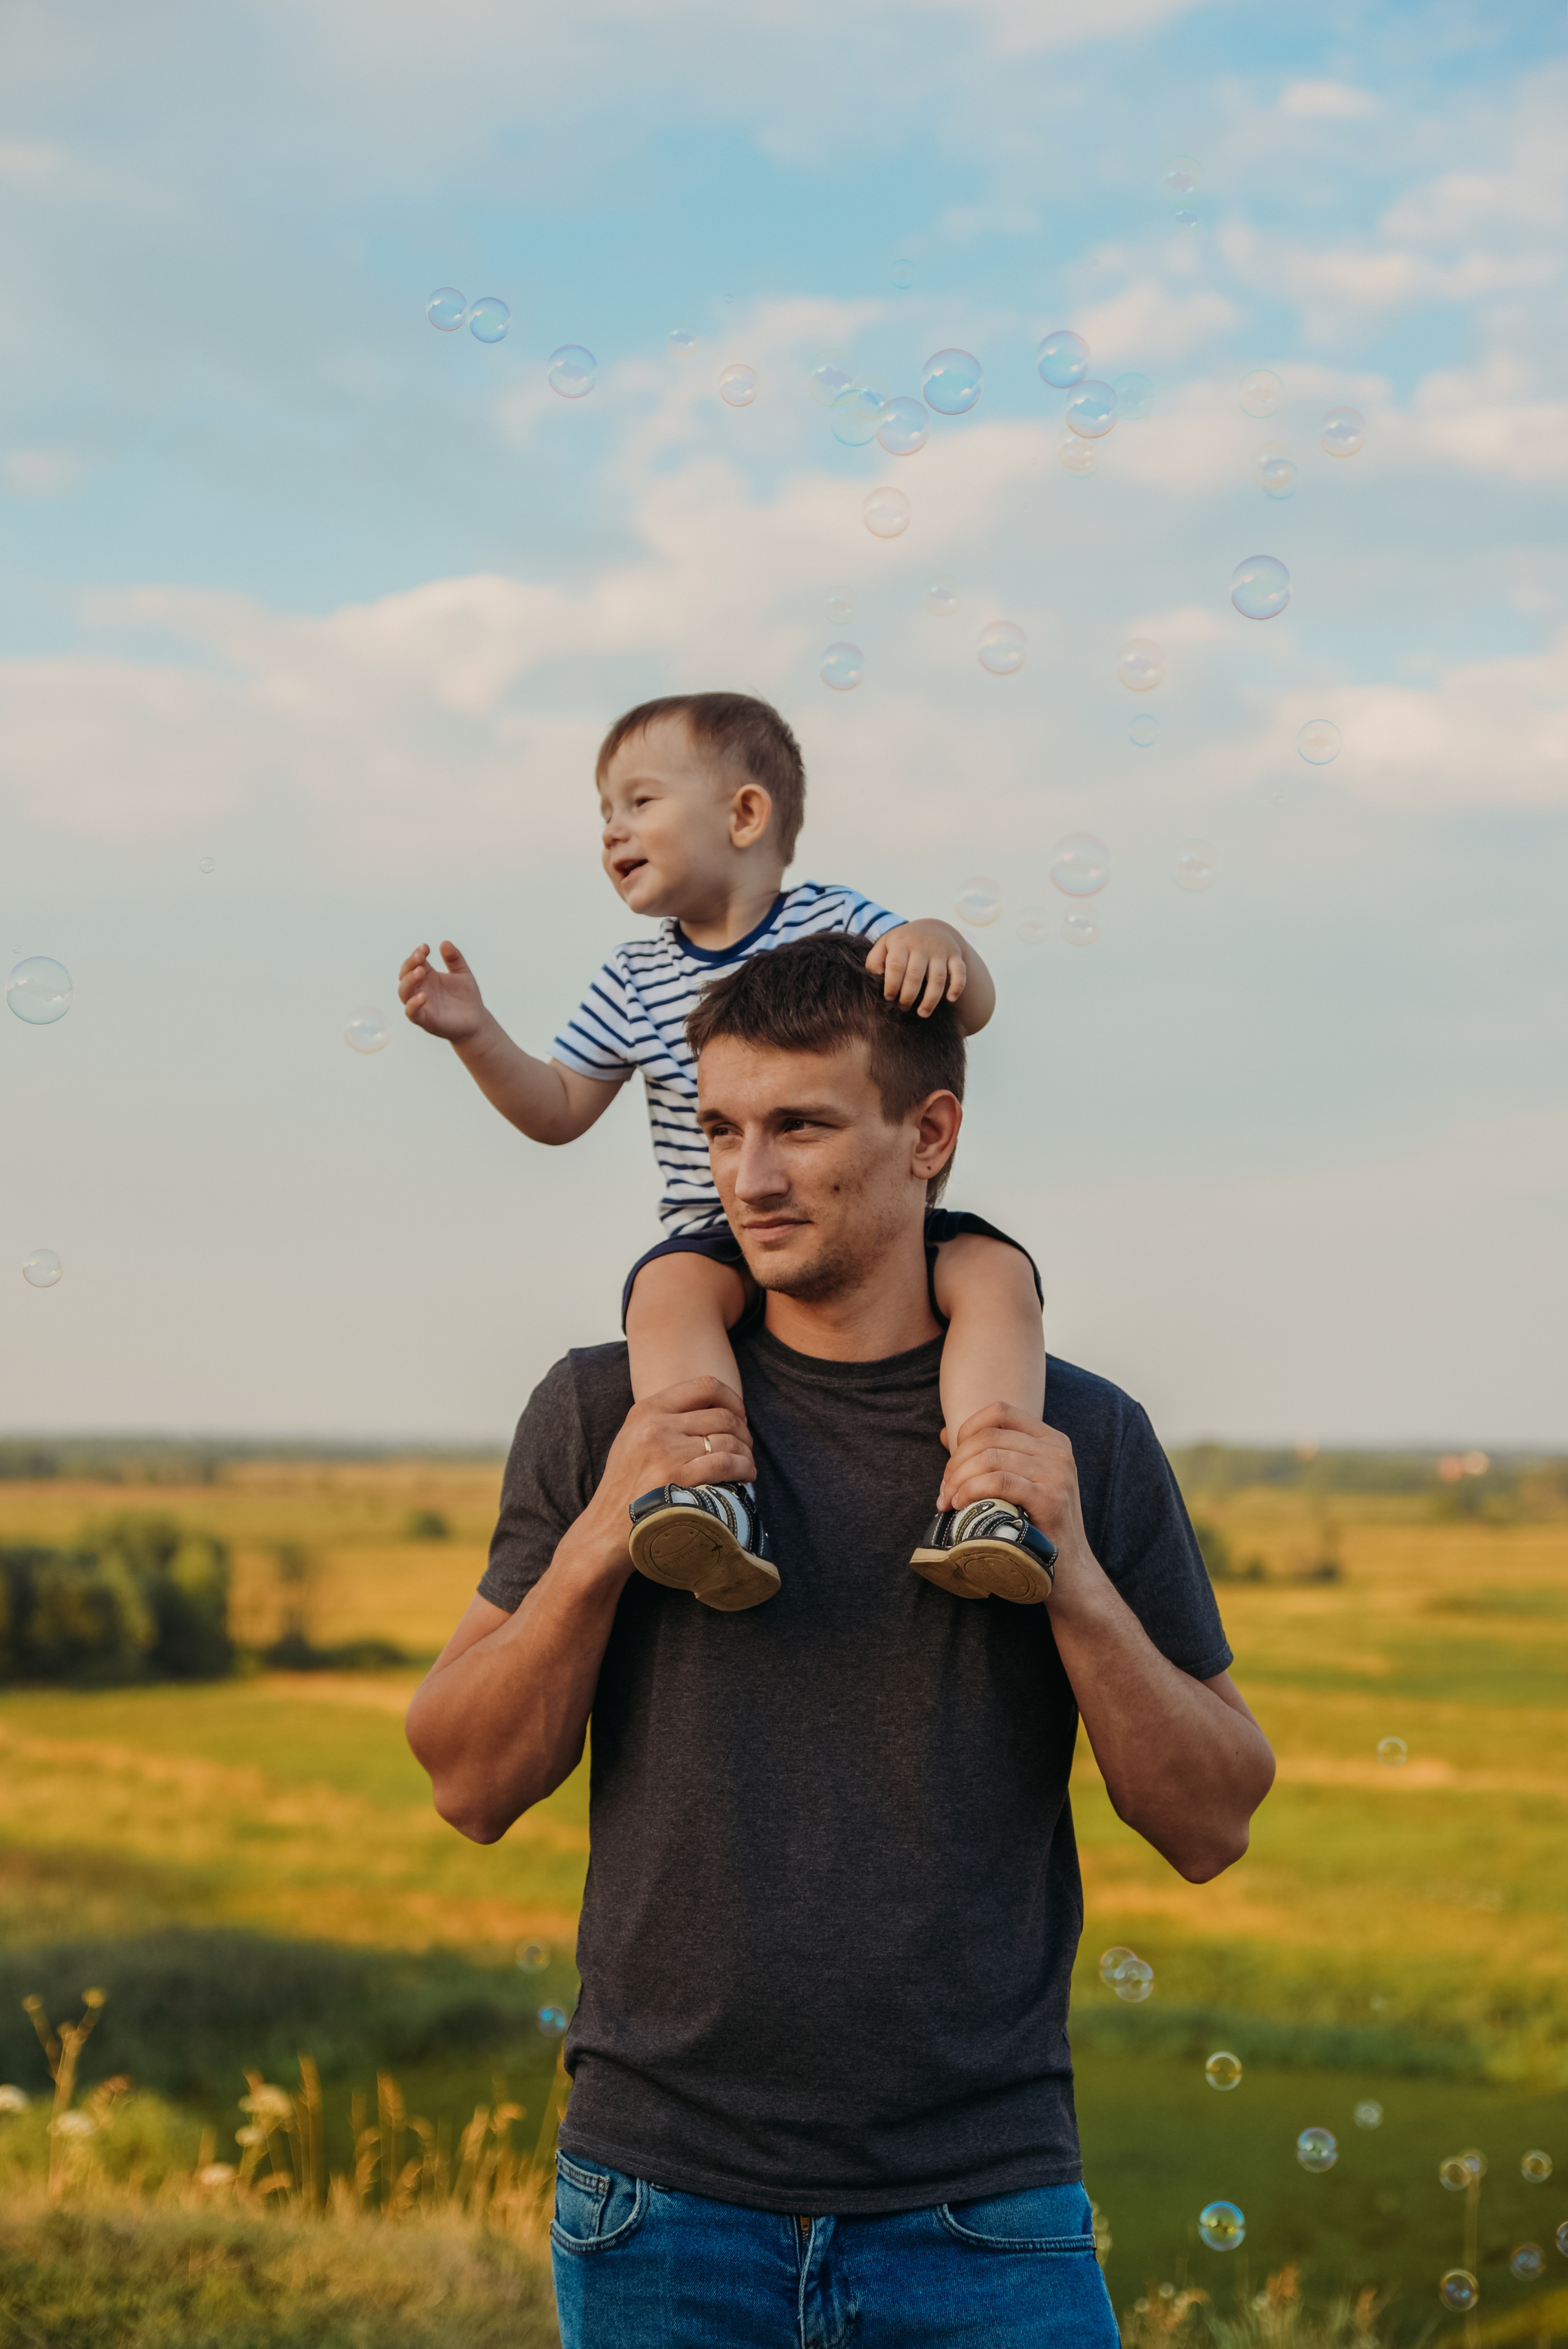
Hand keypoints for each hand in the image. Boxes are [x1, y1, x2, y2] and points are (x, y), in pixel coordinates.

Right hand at [399, 940, 486, 1043]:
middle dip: (409, 965)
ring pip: (404, 992)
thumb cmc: (467, 997)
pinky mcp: (425, 1020)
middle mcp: (420, 989)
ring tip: (420, 971)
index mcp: (428, 976)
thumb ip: (455, 958)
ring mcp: (421, 1004)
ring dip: (409, 981)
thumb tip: (444, 942)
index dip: (417, 954)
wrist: (476, 1021)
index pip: (414, 963)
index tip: (425, 948)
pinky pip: (412, 1013)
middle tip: (420, 957)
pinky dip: (413, 1004)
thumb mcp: (463, 973)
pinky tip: (423, 996)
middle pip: (404, 975)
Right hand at [576, 1379, 755, 1565]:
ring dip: (746, 1454)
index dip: (732, 1399)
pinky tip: (745, 1476)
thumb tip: (715, 1410)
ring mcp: (665, 1453)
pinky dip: (743, 1468)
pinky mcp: (677, 1480)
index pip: (704, 1385)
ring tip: (746, 1465)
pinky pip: (726, 1464)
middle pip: (722, 1416)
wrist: (605, 1530)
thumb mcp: (634, 1439)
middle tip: (745, 1447)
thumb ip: (666, 1419)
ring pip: (728, 1440)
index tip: (740, 1416)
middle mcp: (655, 1426)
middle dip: (743, 1432)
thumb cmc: (626, 1488)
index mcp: (646, 1411)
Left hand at [865, 921, 967, 1018]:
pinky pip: (960, 972)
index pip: (896, 966)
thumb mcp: (885, 945)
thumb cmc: (903, 943)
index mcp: (901, 943)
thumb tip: (874, 980)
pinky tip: (951, 999)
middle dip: (908, 996)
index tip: (889, 999)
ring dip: (931, 999)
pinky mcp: (955, 956)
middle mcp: (922, 946)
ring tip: (923, 1013)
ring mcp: (940, 951)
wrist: (932, 928)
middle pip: (916, 975)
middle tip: (903, 1008)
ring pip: (938, 978)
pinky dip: (957, 986)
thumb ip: (875, 961)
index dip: (892, 985)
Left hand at [938, 1404, 1087, 1570]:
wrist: (1070, 1569)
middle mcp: (1057, 1451)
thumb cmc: (1037, 1525)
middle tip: (945, 1490)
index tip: (954, 1463)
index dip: (967, 1430)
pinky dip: (971, 1490)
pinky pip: (998, 1482)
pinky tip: (961, 1505)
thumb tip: (946, 1433)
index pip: (999, 1411)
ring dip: (958, 1479)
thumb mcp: (1019, 1481)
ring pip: (990, 1458)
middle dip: (956, 1463)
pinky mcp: (1050, 1499)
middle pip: (989, 1437)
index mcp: (1051, 1439)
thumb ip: (989, 1455)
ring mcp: (1057, 1473)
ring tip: (949, 1501)